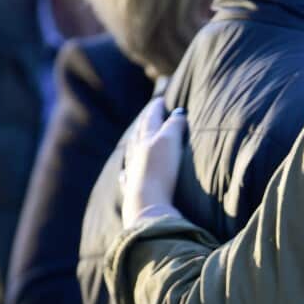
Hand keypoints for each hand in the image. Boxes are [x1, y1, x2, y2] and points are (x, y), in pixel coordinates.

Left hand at [122, 98, 186, 227]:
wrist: (148, 203)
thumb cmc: (160, 170)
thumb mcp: (170, 141)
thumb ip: (174, 125)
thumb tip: (178, 113)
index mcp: (147, 138)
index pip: (151, 118)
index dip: (156, 108)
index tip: (160, 100)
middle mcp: (136, 152)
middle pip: (140, 133)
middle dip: (145, 122)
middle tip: (148, 114)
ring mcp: (133, 171)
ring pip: (132, 152)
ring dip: (135, 142)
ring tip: (136, 137)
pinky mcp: (133, 189)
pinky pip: (128, 176)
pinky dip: (128, 170)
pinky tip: (125, 171)